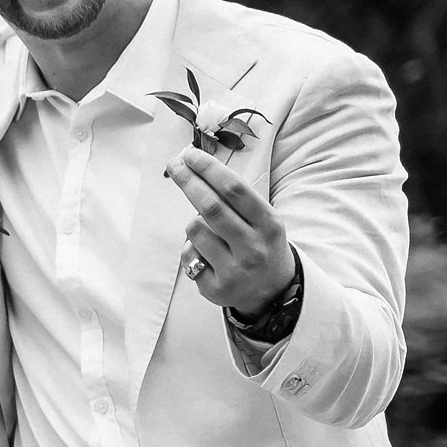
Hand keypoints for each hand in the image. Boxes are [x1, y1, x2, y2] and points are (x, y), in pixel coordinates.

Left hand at [168, 146, 294, 313]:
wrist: (272, 291)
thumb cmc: (260, 244)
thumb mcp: (262, 219)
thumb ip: (235, 198)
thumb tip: (194, 164)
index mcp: (269, 224)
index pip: (235, 190)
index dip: (210, 169)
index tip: (190, 155)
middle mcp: (253, 247)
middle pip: (210, 207)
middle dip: (188, 182)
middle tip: (174, 165)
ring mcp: (234, 270)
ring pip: (195, 230)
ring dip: (193, 222)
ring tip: (208, 230)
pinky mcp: (216, 288)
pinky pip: (188, 256)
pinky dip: (191, 248)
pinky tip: (208, 256)